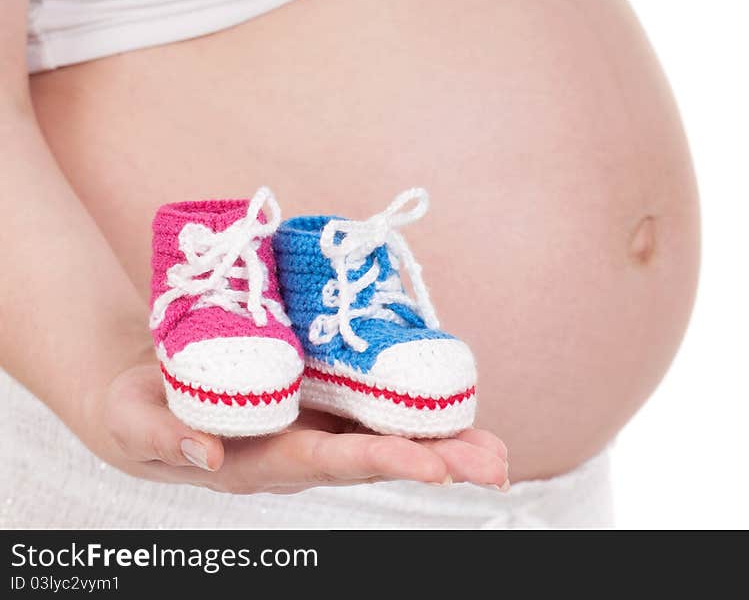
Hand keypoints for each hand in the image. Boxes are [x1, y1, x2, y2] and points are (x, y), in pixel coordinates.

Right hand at [81, 362, 508, 493]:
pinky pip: (376, 403)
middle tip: (495, 465)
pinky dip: (419, 407)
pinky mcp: (323, 394)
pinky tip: (457, 408)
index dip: (383, 462)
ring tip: (498, 453)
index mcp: (266, 461)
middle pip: (379, 456)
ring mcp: (319, 421)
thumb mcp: (138, 426)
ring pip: (389, 433)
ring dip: (445, 442)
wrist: (149, 394)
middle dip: (438, 460)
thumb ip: (169, 442)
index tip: (432, 467)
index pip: (332, 463)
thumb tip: (211, 456)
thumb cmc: (139, 413)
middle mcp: (305, 447)